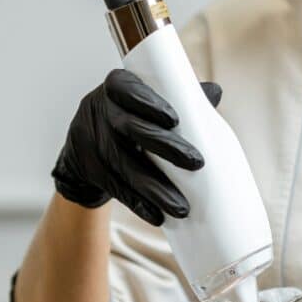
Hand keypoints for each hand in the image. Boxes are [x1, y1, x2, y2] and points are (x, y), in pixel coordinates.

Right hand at [51, 69, 221, 225]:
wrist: (86, 147)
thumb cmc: (129, 118)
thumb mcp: (146, 103)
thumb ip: (178, 97)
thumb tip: (215, 92)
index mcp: (116, 86)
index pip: (128, 89)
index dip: (149, 103)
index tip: (174, 119)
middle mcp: (98, 109)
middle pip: (131, 128)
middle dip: (165, 147)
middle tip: (196, 163)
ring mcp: (90, 140)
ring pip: (124, 166)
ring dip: (154, 188)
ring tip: (181, 206)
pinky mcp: (87, 169)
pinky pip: (115, 188)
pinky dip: (138, 203)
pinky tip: (157, 215)